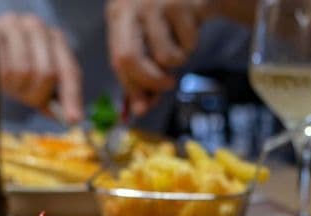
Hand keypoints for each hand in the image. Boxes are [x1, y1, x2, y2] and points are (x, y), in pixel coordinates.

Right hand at [0, 13, 82, 122]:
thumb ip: (55, 97)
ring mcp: (12, 25)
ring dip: (15, 87)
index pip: (69, 72)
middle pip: (46, 73)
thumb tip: (69, 120)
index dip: (72, 97)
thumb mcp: (38, 80)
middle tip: (24, 96)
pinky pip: (0, 67)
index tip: (72, 120)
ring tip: (9, 83)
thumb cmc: (15, 65)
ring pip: (22, 71)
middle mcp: (36, 27)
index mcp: (56, 39)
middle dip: (35, 94)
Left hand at [105, 0, 210, 116]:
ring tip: (180, 42)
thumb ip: (143, 73)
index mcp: (118, 16)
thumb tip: (139, 110)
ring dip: (179, 59)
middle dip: (151, 82)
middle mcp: (130, 6)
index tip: (142, 109)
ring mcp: (154, 3)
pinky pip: (187, 45)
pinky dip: (192, 44)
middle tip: (168, 84)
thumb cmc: (171, 20)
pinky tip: (191, 27)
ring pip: (165, 57)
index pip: (118, 61)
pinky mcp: (180, 4)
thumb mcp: (150, 41)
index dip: (132, 89)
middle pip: (130, 59)